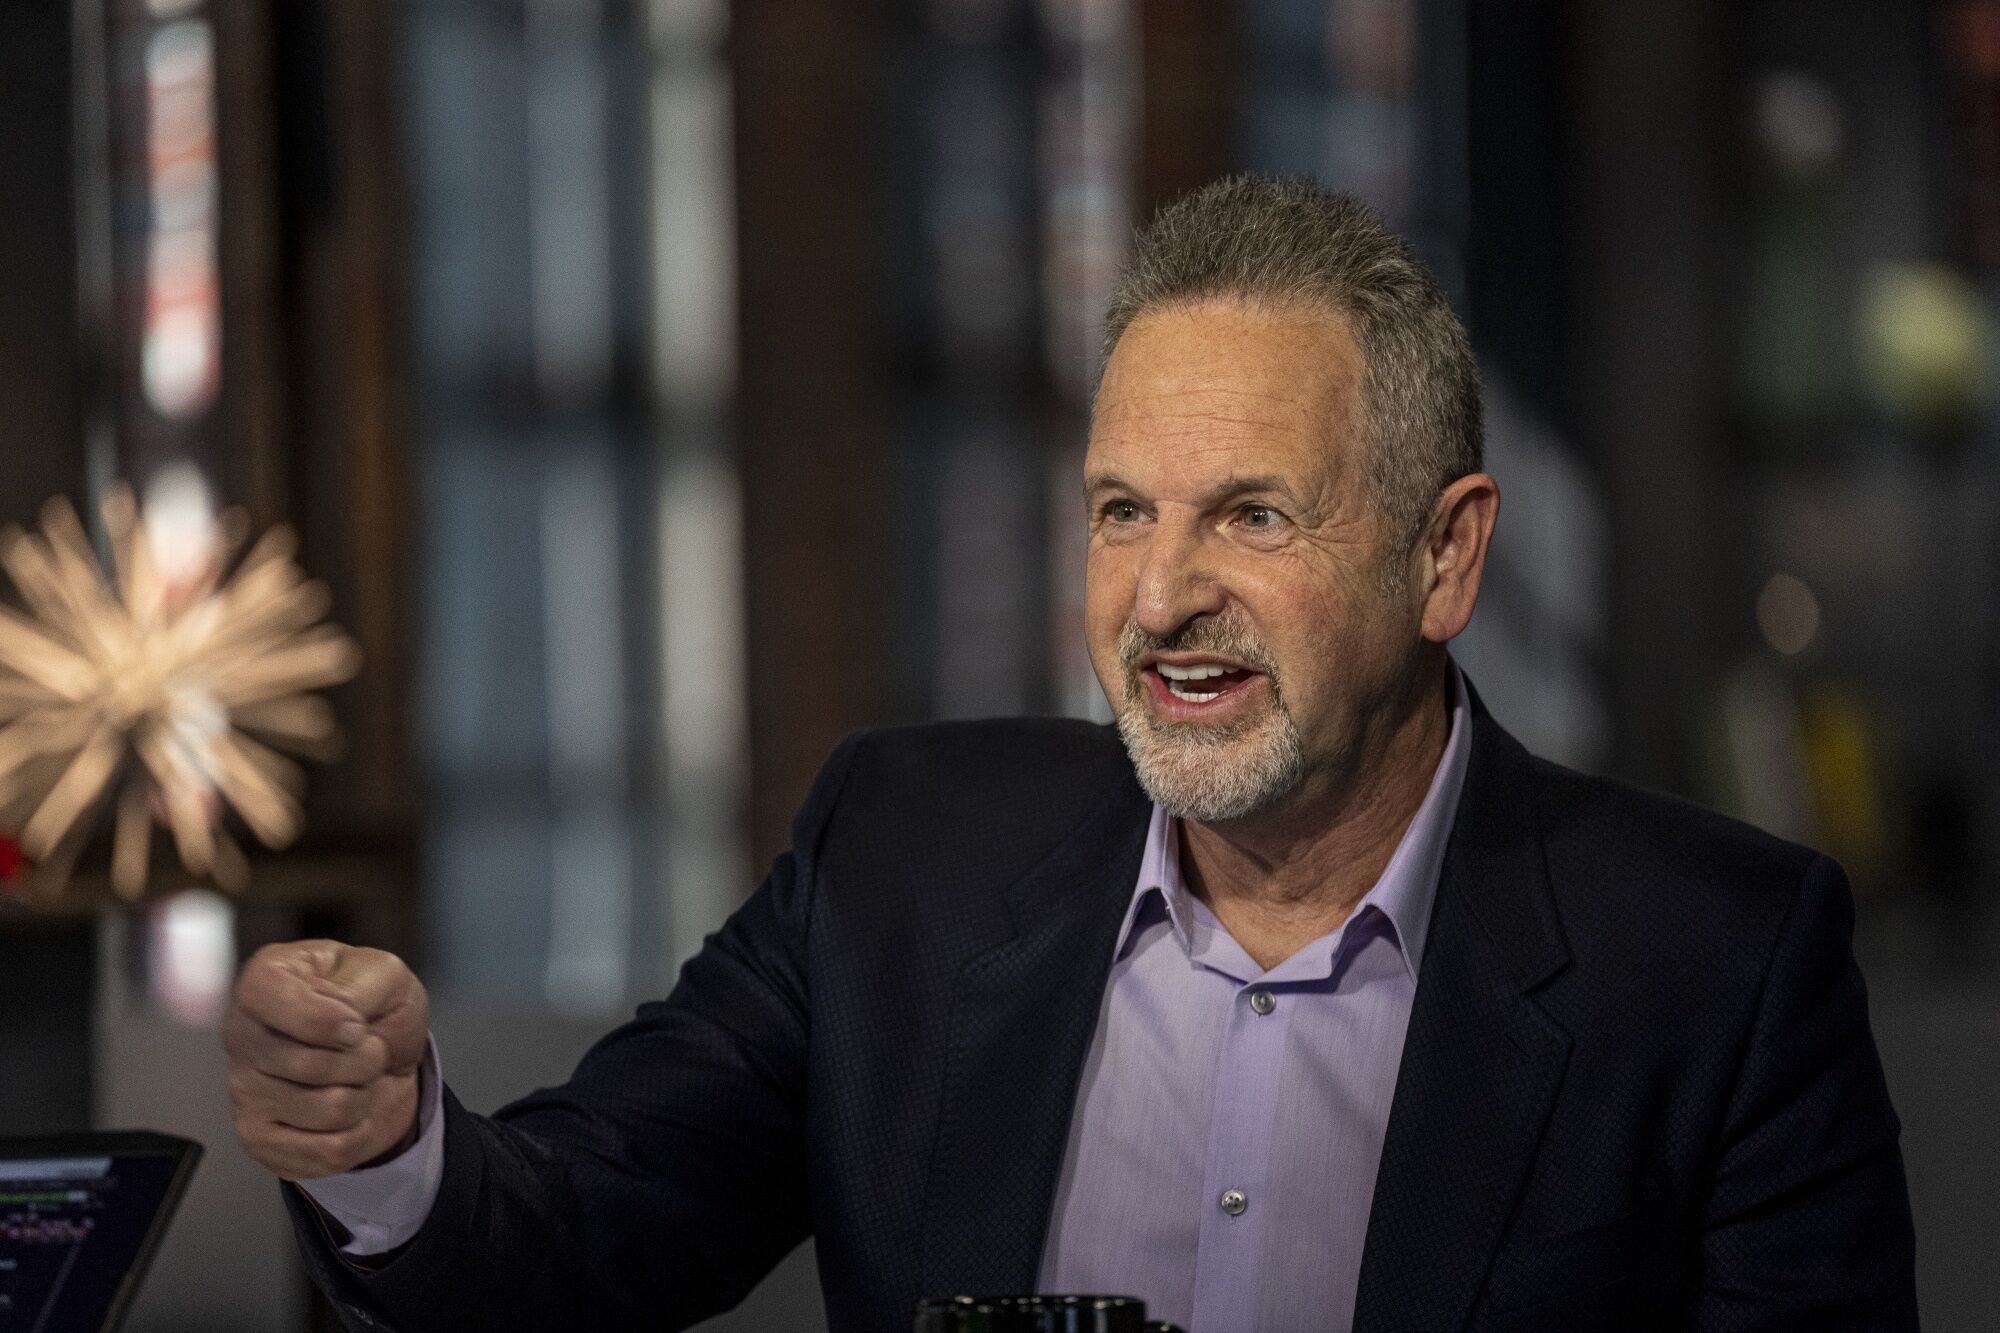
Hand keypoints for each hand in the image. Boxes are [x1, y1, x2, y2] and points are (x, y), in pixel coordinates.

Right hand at [223, 940, 429, 1179]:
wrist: (385, 1054)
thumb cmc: (374, 1005)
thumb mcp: (383, 973)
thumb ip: (360, 986)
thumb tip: (342, 1026)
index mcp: (262, 981)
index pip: (269, 999)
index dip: (325, 1019)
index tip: (357, 1023)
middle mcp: (240, 1035)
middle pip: (312, 1065)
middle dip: (366, 1058)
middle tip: (368, 1046)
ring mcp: (244, 1091)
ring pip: (330, 1110)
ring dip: (365, 1094)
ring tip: (356, 1075)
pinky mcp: (259, 1140)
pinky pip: (329, 1151)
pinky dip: (360, 1132)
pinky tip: (349, 1109)